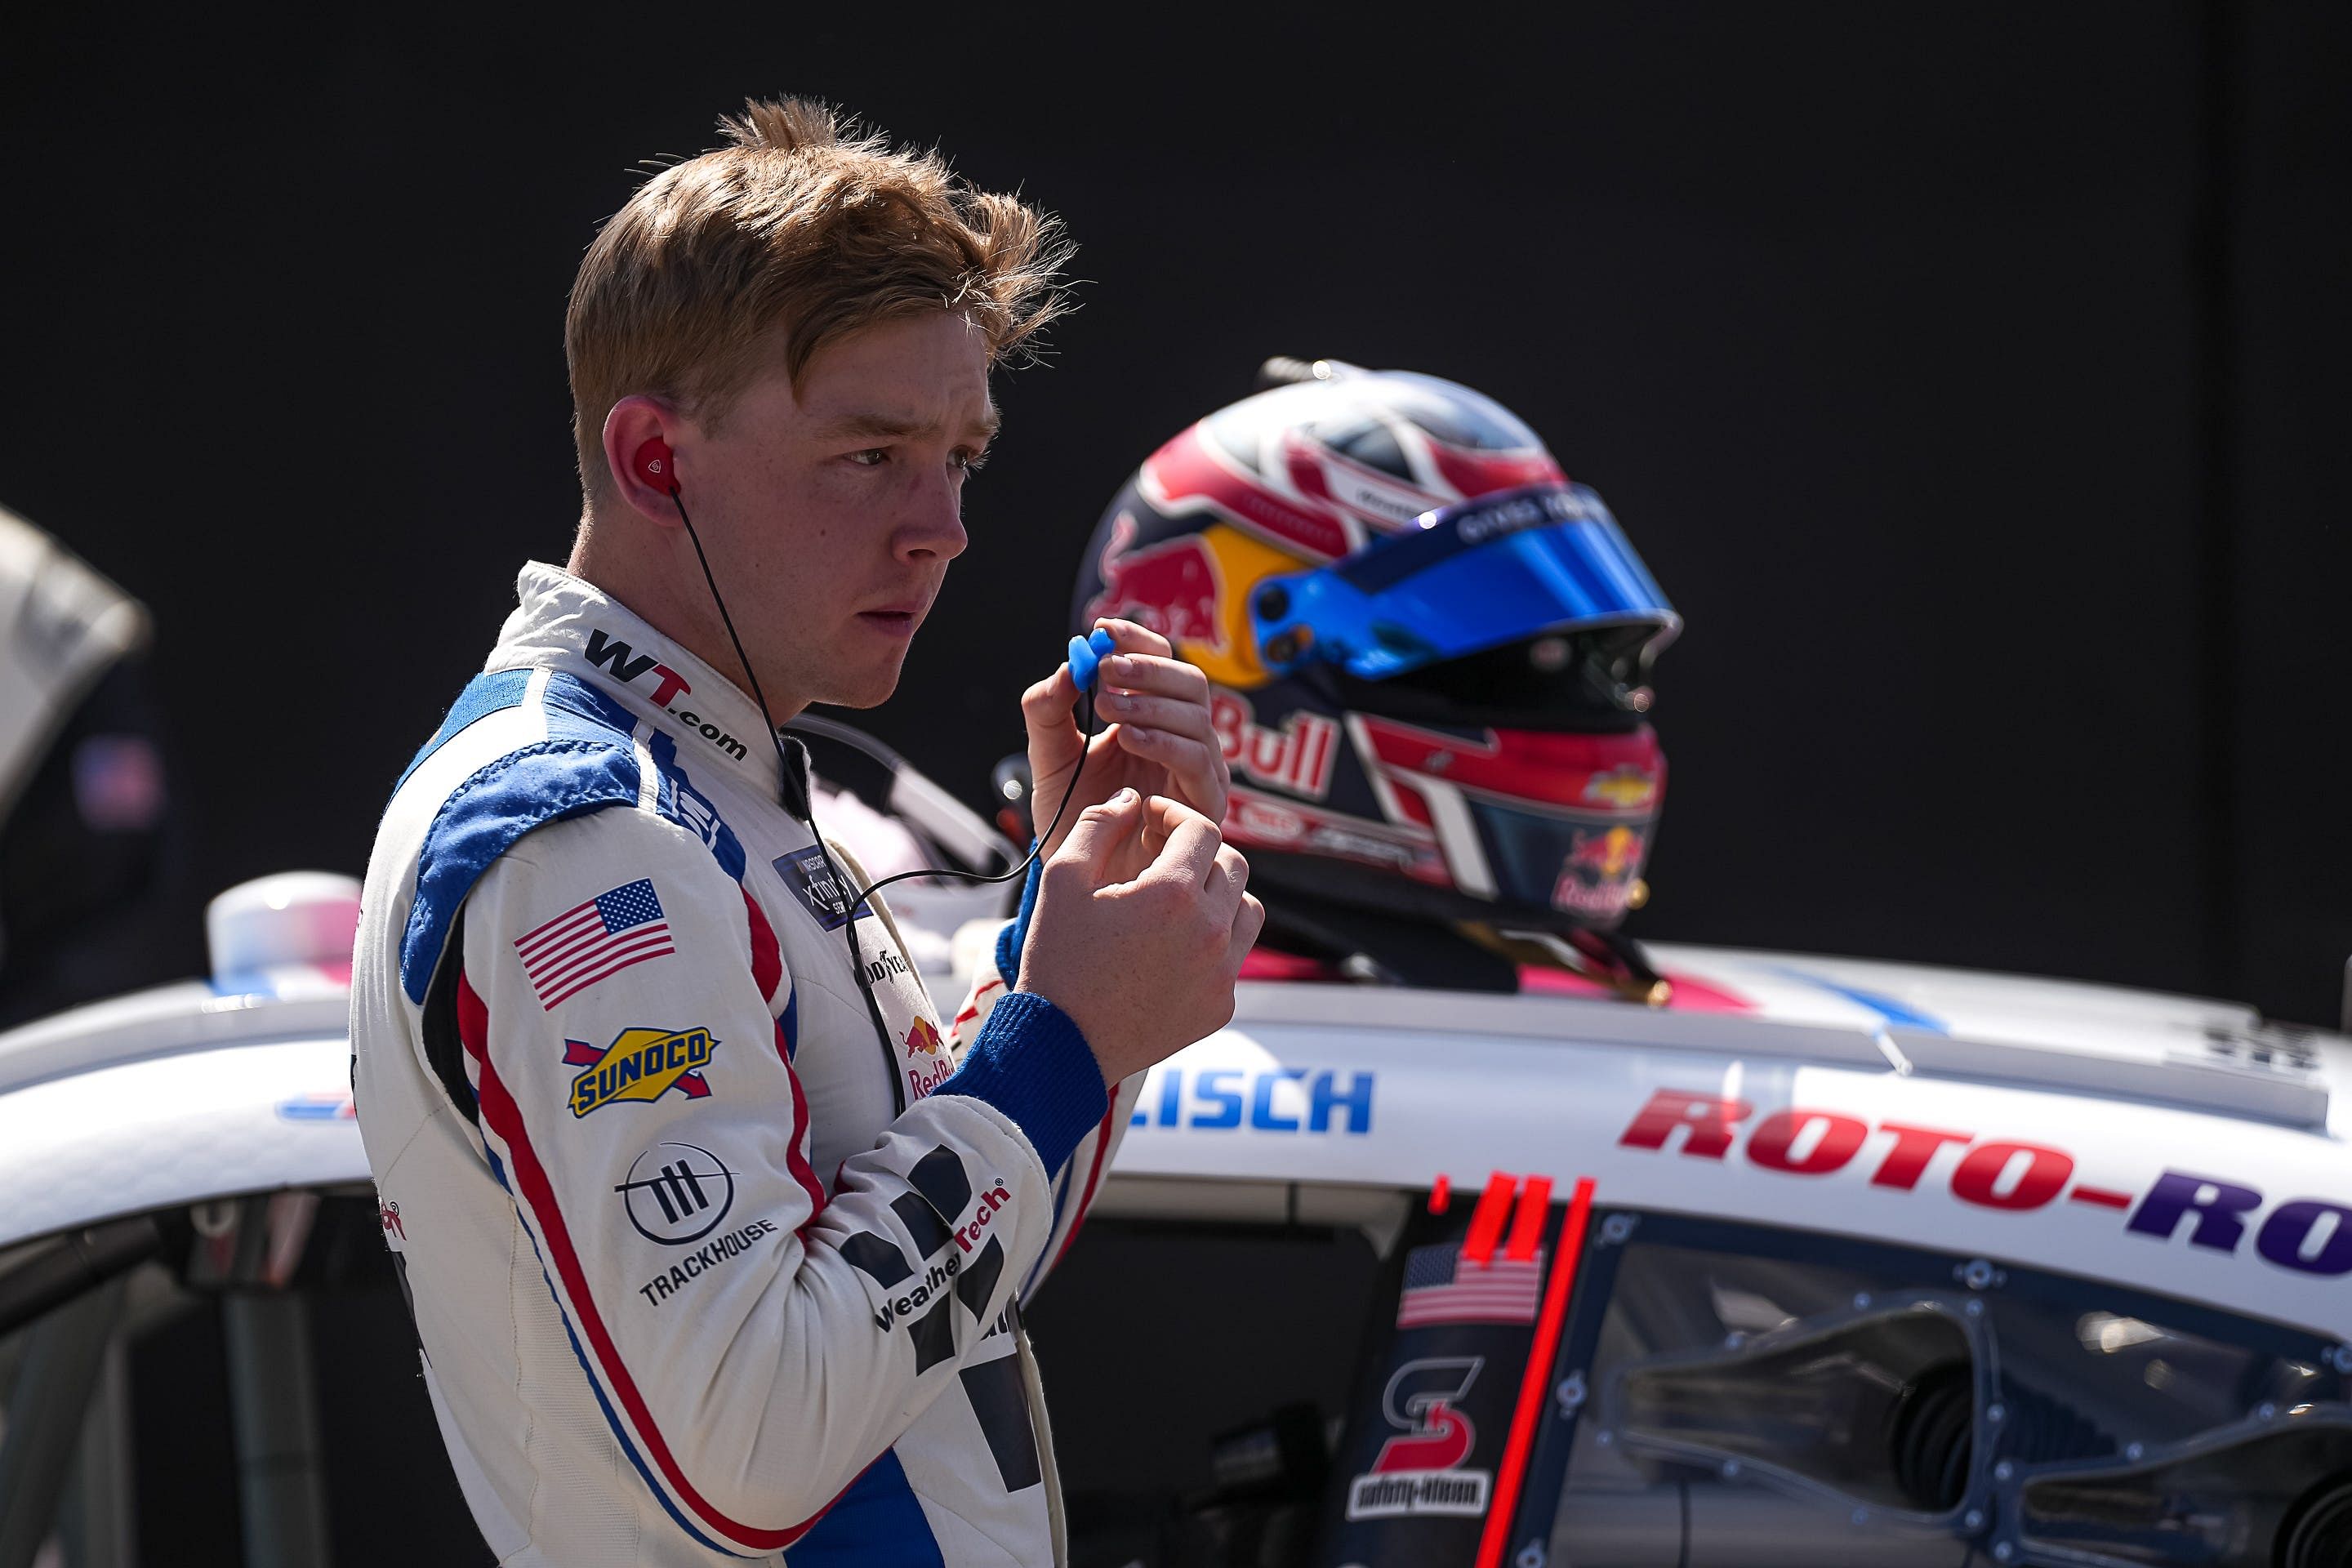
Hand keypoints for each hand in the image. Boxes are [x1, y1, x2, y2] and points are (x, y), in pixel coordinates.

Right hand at [1016, 790, 1263, 1083]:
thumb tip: (1132, 799)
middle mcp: (1210, 931)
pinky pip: (1234, 956)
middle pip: (1232, 863)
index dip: (1173, 816)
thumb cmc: (1057, 960)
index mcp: (1173, 893)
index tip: (1149, 821)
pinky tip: (1173, 946)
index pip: (1201, 829)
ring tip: (1177, 899)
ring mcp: (1222, 973)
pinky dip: (1213, 942)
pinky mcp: (1221, 1005)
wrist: (1060, 1047)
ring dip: (1218, 894)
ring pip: (1247, 908)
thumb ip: (1100, 823)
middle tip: (1162, 858)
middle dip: (1198, 851)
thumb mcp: (1062, 879)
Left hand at [1020, 618, 1228, 857]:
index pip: (1160, 663)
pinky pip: (1197, 760)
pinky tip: (1128, 737)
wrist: (1083, 879)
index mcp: (1151, 718)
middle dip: (1147, 670)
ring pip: (1197, 716)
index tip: (1102, 629)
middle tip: (1106, 672)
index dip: (1136, 641)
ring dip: (1151, 703)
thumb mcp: (1049, 756)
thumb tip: (1070, 664)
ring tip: (1108, 707)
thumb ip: (1049, 710)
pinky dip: (1163, 740)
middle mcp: (1182, 740)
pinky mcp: (1205, 804)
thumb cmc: (1076, 819)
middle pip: (1190, 682)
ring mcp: (1199, 772)